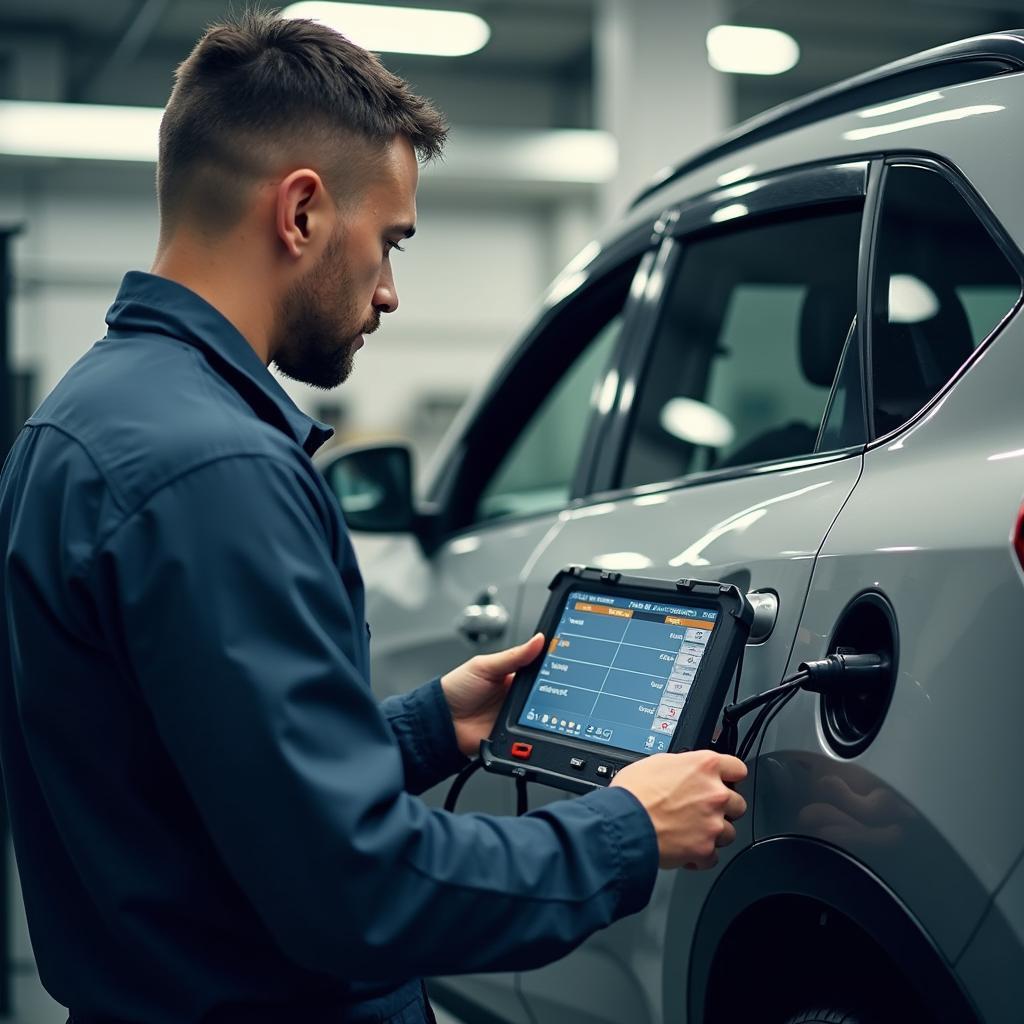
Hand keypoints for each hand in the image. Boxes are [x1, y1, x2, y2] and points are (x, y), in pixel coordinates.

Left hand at [441, 633, 545, 757]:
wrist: (441, 721)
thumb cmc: (456, 689)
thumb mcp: (485, 666)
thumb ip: (513, 656)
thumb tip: (539, 639)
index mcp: (513, 674)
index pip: (540, 668)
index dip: (553, 664)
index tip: (566, 658)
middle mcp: (517, 695)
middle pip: (546, 692)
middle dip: (554, 690)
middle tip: (557, 684)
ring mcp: (517, 716)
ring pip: (543, 713)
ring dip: (546, 710)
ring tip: (543, 704)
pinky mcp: (514, 734)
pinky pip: (532, 733)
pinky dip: (536, 730)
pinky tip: (535, 723)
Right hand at [611, 750, 747, 869]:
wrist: (622, 822)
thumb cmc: (633, 792)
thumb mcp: (657, 762)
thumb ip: (683, 766)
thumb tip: (685, 772)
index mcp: (705, 766)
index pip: (738, 768)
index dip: (730, 776)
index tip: (726, 782)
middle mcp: (714, 793)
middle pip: (738, 803)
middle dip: (723, 808)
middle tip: (702, 810)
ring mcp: (712, 823)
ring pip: (729, 832)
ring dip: (713, 833)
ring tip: (691, 831)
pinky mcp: (704, 849)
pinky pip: (713, 857)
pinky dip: (700, 856)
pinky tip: (686, 849)